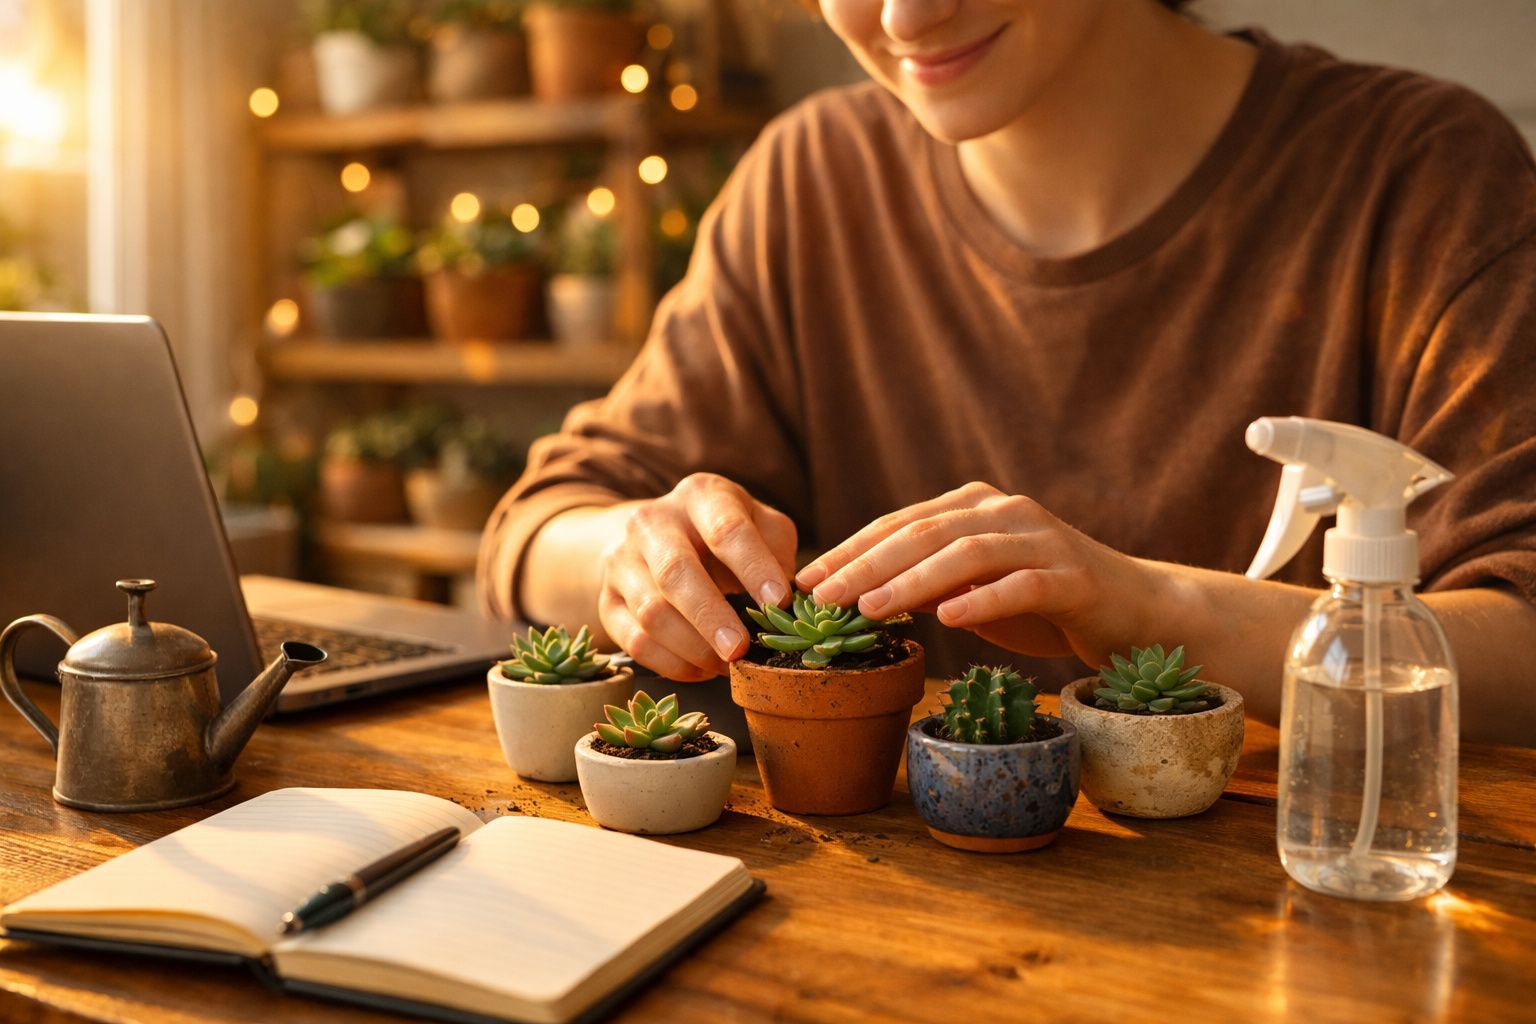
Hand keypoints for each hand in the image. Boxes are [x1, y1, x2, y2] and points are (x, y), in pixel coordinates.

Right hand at [598, 473, 796, 680]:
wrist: (655, 538)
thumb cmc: (724, 535)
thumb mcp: (759, 525)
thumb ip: (779, 552)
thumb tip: (790, 599)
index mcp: (700, 495)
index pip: (726, 528)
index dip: (754, 567)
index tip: (778, 603)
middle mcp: (652, 521)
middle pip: (676, 572)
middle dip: (711, 616)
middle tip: (741, 650)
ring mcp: (622, 561)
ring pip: (652, 612)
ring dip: (693, 648)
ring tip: (726, 665)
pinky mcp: (607, 602)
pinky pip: (635, 642)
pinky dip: (672, 664)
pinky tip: (701, 669)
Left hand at [795, 482, 1158, 667]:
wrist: (1135, 613)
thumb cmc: (1045, 604)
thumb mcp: (973, 592)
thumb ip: (926, 585)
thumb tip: (858, 595)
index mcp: (976, 507)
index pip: (899, 524)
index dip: (849, 550)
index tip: (806, 580)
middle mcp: (1006, 512)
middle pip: (924, 533)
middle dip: (865, 564)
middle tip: (822, 596)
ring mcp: (1043, 540)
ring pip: (966, 554)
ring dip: (912, 581)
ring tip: (869, 608)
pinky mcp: (1074, 576)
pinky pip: (1022, 584)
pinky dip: (983, 599)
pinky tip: (948, 618)